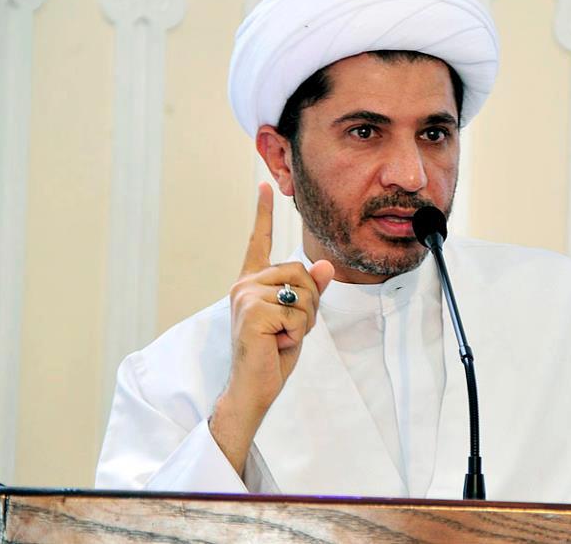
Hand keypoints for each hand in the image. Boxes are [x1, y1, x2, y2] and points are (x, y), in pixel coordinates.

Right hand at [210, 183, 333, 474]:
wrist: (254, 386)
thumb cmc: (273, 353)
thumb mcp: (298, 318)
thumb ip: (310, 291)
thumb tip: (325, 266)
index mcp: (253, 282)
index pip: (259, 241)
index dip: (263, 212)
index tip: (264, 185)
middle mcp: (246, 284)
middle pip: (301, 271)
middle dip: (311, 303)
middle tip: (290, 328)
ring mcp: (246, 295)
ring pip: (304, 292)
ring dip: (305, 320)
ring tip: (281, 337)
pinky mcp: (253, 311)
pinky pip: (298, 312)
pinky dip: (297, 333)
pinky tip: (276, 343)